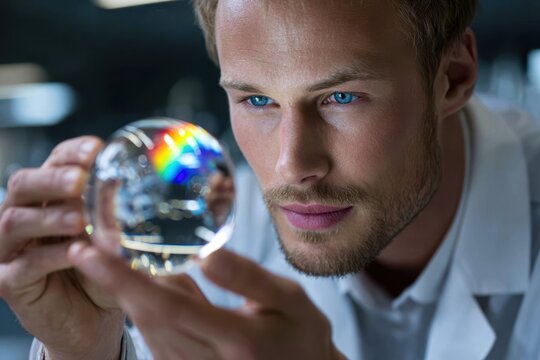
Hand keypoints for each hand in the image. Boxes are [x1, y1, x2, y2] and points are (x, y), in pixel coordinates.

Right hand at [0, 137, 124, 359]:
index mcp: (50, 197)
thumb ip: (114, 215)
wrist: (92, 318)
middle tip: (81, 180)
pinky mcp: (9, 280)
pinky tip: (75, 253)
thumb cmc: (101, 271)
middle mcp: (24, 215)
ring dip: (50, 217)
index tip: (96, 149)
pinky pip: (25, 263)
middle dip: (53, 178)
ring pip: (16, 221)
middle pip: (24, 184)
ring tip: (80, 219)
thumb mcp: (112, 238)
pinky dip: (51, 256)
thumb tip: (125, 186)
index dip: (71, 152)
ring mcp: (11, 247)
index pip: (53, 162)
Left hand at [69, 244, 345, 359]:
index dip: (121, 280)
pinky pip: (156, 334)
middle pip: (144, 318)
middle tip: (86, 245)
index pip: (165, 307)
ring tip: (108, 256)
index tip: (88, 253)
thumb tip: (205, 253)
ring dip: (122, 293)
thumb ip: (246, 276)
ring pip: (145, 327)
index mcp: (233, 340)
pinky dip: (143, 305)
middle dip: (110, 281)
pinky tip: (143, 280)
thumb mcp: (288, 297)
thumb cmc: (301, 333)